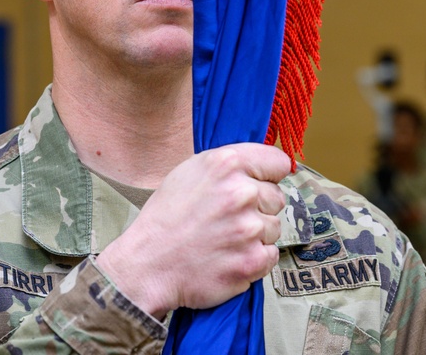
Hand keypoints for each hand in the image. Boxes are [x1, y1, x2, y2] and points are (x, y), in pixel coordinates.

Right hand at [96, 143, 290, 316]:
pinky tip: (229, 256)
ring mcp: (249, 229)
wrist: (147, 264)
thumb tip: (262, 168)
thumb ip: (229, 166)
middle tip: (228, 218)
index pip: (278, 162)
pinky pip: (271, 255)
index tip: (260, 184)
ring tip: (224, 239)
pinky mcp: (251, 261)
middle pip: (277, 197)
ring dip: (255, 235)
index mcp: (227, 164)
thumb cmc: (166, 218)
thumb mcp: (190, 172)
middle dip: (259, 207)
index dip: (268, 175)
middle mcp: (241, 192)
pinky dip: (254, 258)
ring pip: (273, 227)